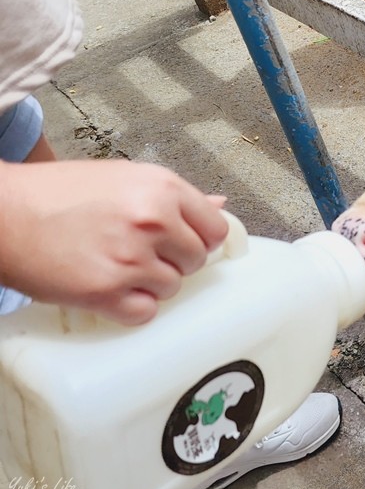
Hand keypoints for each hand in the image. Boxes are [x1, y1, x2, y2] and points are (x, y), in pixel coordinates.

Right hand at [0, 160, 228, 324]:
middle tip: (141, 252)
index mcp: (163, 188)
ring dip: (151, 284)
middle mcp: (153, 221)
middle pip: (196, 260)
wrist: (4, 214)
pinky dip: (131, 307)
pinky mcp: (106, 291)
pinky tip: (111, 289)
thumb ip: (174, 195)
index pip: (215, 228)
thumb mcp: (123, 176)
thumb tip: (219, 205)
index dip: (201, 238)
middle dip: (174, 260)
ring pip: (172, 287)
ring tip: (118, 266)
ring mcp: (131, 258)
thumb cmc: (58, 193)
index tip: (185, 242)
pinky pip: (145, 312)